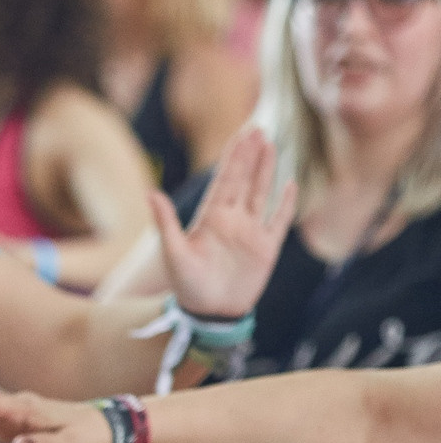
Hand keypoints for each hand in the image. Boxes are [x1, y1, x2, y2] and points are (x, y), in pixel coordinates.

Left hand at [159, 128, 295, 322]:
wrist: (209, 313)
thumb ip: (165, 222)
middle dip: (250, 155)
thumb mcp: (173, 252)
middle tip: (258, 129)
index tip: (242, 134)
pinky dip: (286, 203)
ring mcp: (250, 232)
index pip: (224, 180)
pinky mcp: (267, 248)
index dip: (234, 157)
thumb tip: (150, 192)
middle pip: (244, 180)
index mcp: (210, 217)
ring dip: (266, 171)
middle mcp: (232, 220)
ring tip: (271, 145)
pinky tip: (291, 184)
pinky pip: (279, 221)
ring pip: (261, 194)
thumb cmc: (186, 285)